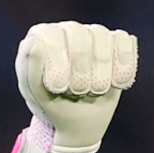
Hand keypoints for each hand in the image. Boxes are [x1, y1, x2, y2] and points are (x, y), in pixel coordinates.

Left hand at [15, 21, 138, 152]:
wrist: (77, 122)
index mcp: (43, 37)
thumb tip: (33, 42)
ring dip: (100, 72)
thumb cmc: (52, 105)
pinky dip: (122, 65)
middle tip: (78, 92)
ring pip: (103, 37)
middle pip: (79, 34)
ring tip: (94, 91)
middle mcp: (68, 30)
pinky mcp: (115, 41)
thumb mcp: (36, 94)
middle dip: (80, 71)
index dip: (58, 63)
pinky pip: (123, 41)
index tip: (58, 88)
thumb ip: (30, 69)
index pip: (52, 36)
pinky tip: (116, 83)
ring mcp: (93, 33)